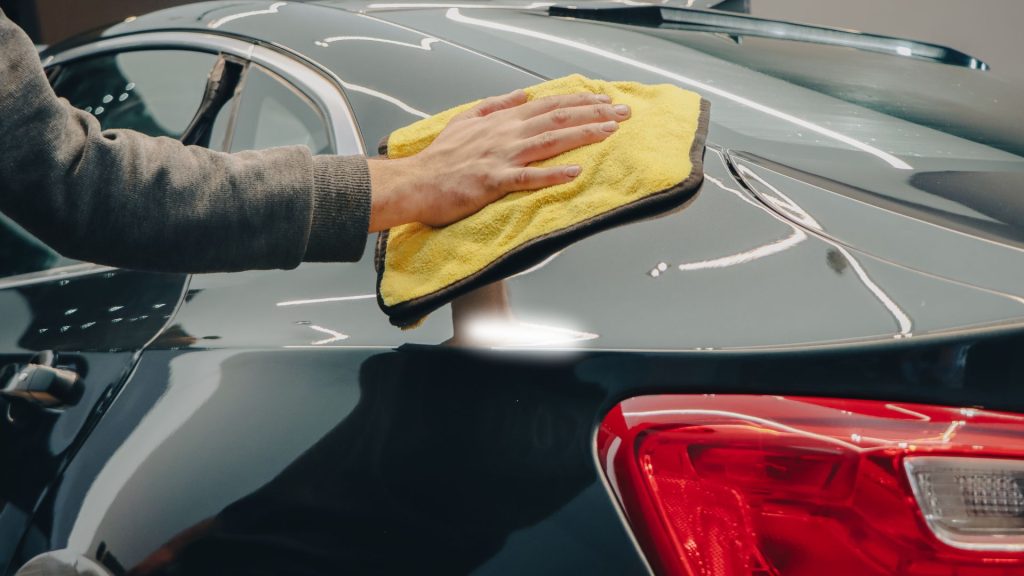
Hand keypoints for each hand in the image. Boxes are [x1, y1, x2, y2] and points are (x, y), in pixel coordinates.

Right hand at [367, 89, 629, 230]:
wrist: (415, 183)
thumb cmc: (439, 159)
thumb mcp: (465, 120)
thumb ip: (495, 106)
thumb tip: (519, 95)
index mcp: (502, 121)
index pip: (549, 105)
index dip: (580, 101)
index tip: (605, 101)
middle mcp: (506, 134)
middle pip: (558, 119)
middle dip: (594, 114)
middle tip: (623, 113)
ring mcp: (501, 157)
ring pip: (550, 141)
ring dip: (583, 135)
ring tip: (610, 132)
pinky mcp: (494, 181)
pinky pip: (529, 177)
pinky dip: (553, 173)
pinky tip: (576, 172)